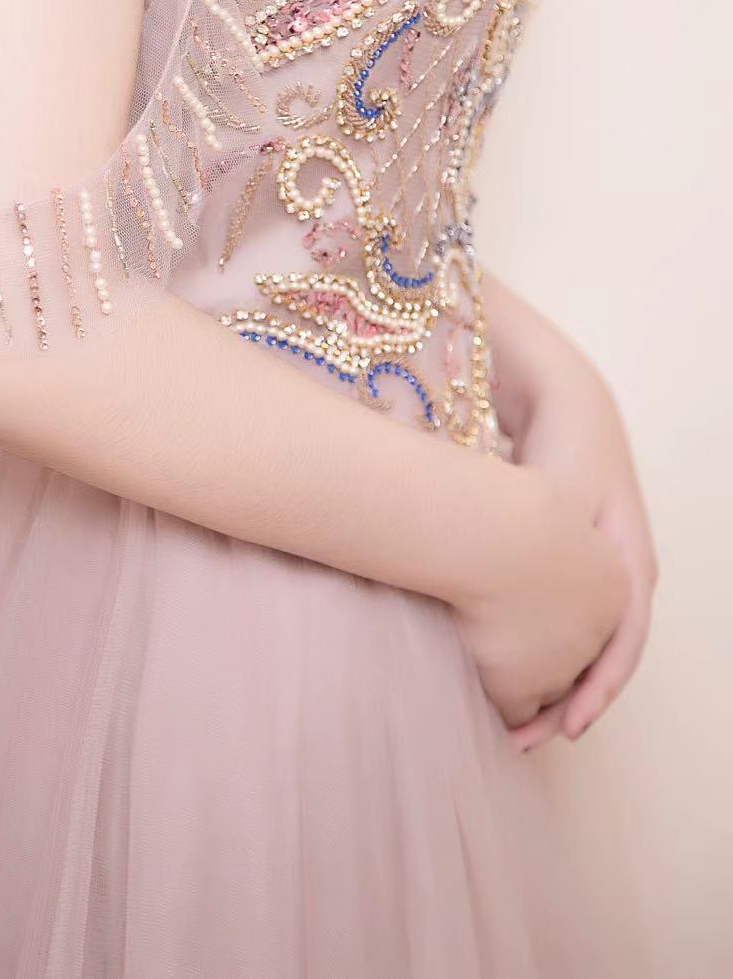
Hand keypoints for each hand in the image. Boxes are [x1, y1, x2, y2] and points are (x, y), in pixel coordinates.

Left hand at [455, 466, 630, 728]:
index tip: (565, 730)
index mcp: (631, 567)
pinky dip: (538, 647)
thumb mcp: (562, 507)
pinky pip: (558, 616)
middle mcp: (621, 572)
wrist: (557, 396)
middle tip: (526, 739)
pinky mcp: (567, 553)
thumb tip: (532, 623)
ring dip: (553, 680)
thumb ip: (551, 559)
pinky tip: (504, 666)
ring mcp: (596, 563)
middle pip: (603, 654)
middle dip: (568, 700)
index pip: (623, 648)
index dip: (596, 693)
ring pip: (580, 640)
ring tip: (514, 720)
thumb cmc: (565, 449)